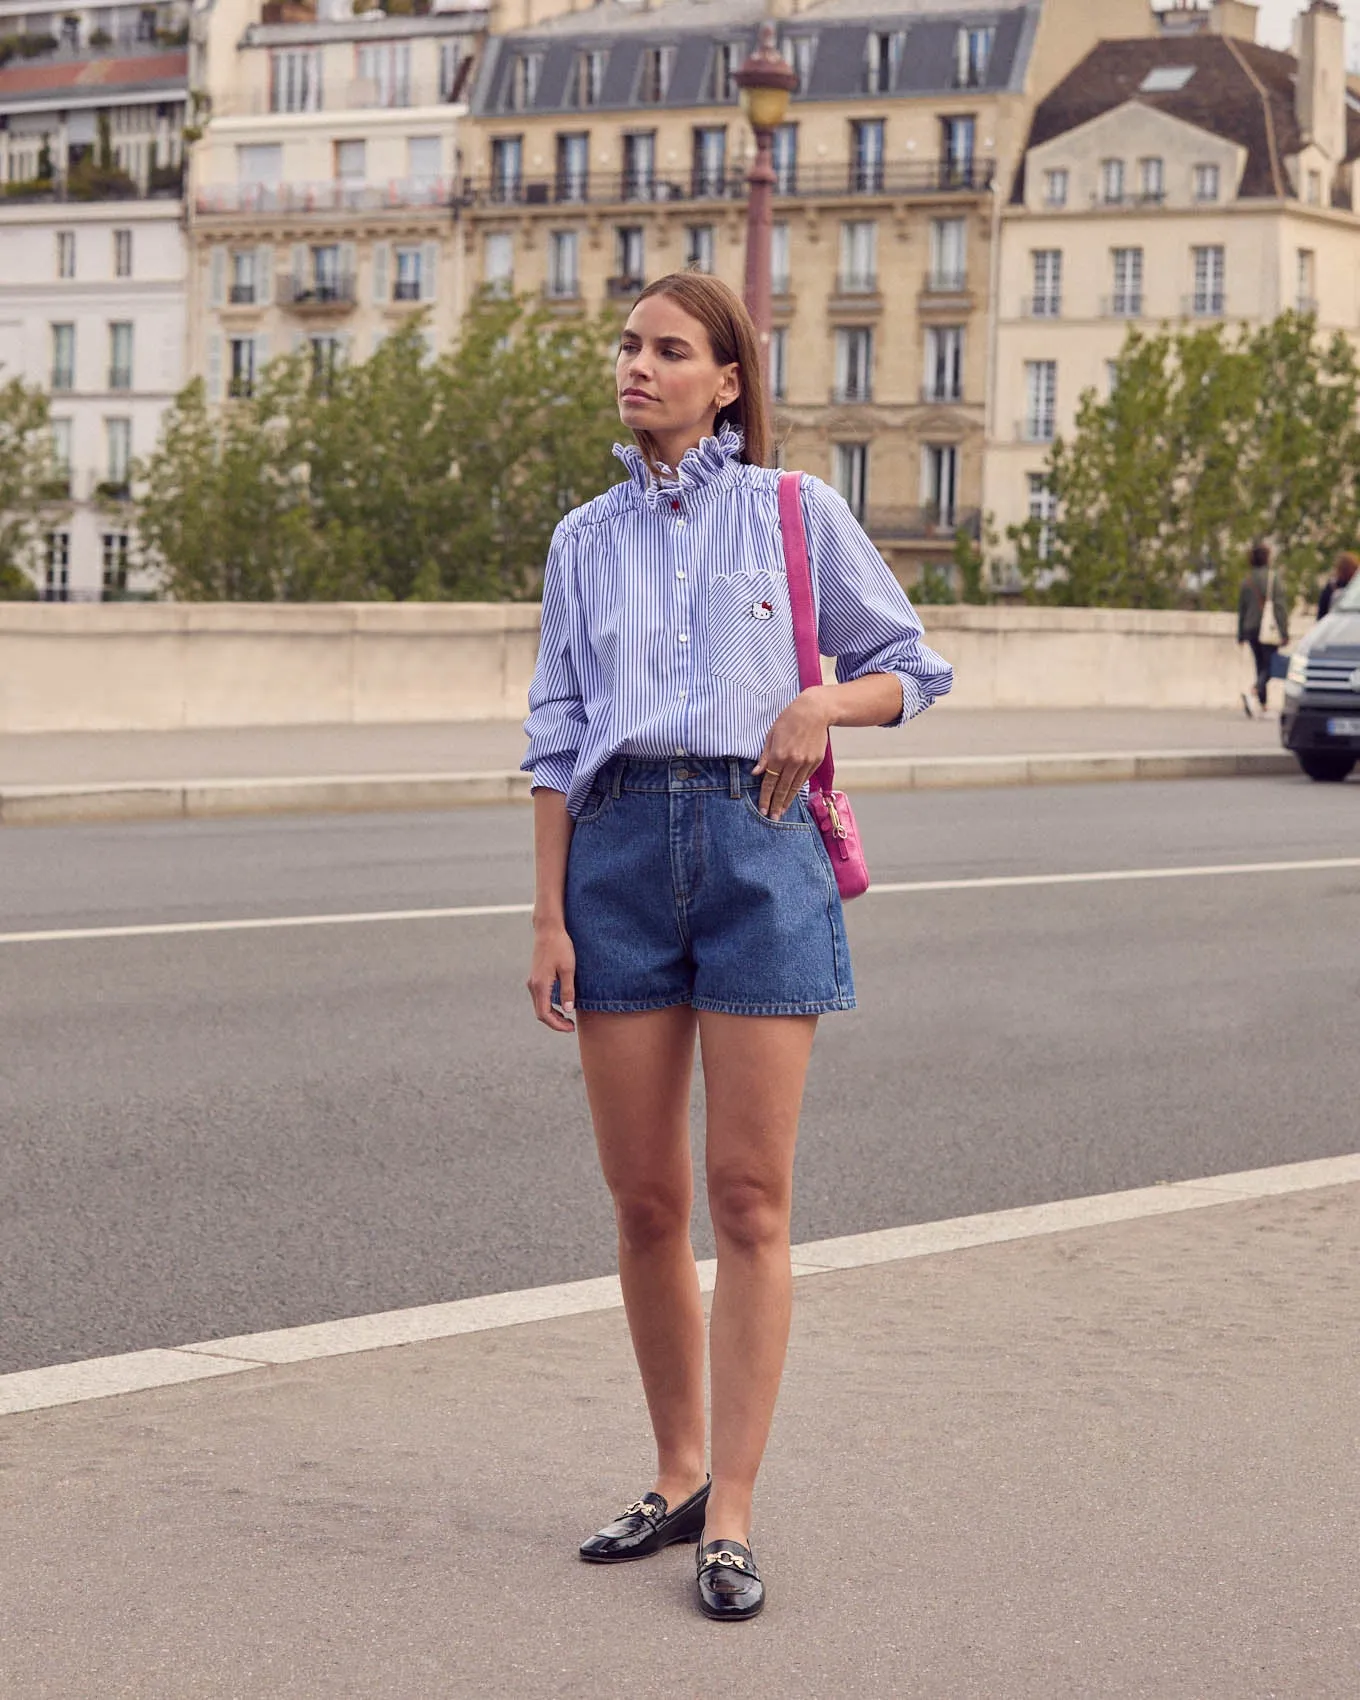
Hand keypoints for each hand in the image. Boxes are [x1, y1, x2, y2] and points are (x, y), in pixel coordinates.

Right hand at [528, 923, 576, 1032]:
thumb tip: (568, 1010)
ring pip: (540, 1005)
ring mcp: (533, 981)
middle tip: (571, 1026)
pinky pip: (541, 997)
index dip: (557, 1025)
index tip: (570, 1028)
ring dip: (552, 1015)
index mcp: (540, 985)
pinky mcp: (536, 977)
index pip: (544, 1014)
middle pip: (541, 1012)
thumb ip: (567, 991)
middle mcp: (533, 985)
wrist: (549, 929)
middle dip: (555, 1022)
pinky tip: (562, 1004)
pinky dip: (550, 1005)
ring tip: (568, 1018)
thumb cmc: (560, 947)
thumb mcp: (568, 969)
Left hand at [752, 688, 831, 818]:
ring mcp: (806, 763)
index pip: (770, 782)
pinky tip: (792, 796)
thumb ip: (764, 756)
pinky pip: (804, 779)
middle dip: (776, 804)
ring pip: (795, 787)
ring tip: (782, 812)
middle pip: (783, 788)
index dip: (766, 797)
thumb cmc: (789, 720)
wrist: (814, 712)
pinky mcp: (816, 762)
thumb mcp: (771, 735)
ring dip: (787, 801)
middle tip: (773, 818)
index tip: (763, 809)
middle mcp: (793, 762)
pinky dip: (797, 789)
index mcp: (778, 755)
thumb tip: (755, 773)